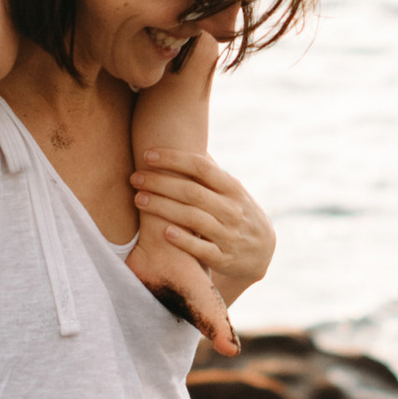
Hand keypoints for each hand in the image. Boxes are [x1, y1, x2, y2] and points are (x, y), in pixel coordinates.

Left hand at [126, 152, 274, 313]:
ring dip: (163, 207)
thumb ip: (211, 172)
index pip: (202, 168)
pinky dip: (183, 240)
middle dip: (160, 183)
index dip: (173, 159)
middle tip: (135, 178)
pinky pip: (202, 248)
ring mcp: (228, 234)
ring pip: (193, 218)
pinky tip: (163, 232)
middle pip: (192, 192)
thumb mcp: (232, 191)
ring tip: (138, 199)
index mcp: (233, 189)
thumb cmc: (238, 213)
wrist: (262, 253)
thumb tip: (188, 141)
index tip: (148, 155)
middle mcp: (232, 209)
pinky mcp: (223, 258)